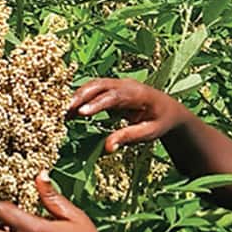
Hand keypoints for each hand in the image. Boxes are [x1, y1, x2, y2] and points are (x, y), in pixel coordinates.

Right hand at [68, 78, 192, 152]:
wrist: (169, 109)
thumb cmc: (160, 122)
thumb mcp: (149, 132)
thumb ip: (129, 137)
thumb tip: (108, 148)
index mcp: (139, 94)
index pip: (115, 96)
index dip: (96, 104)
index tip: (81, 113)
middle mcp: (126, 84)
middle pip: (100, 85)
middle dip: (80, 97)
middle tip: (64, 111)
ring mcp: (118, 83)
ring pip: (94, 85)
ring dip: (77, 96)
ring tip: (62, 112)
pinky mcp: (112, 88)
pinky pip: (93, 89)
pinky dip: (80, 98)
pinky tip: (69, 111)